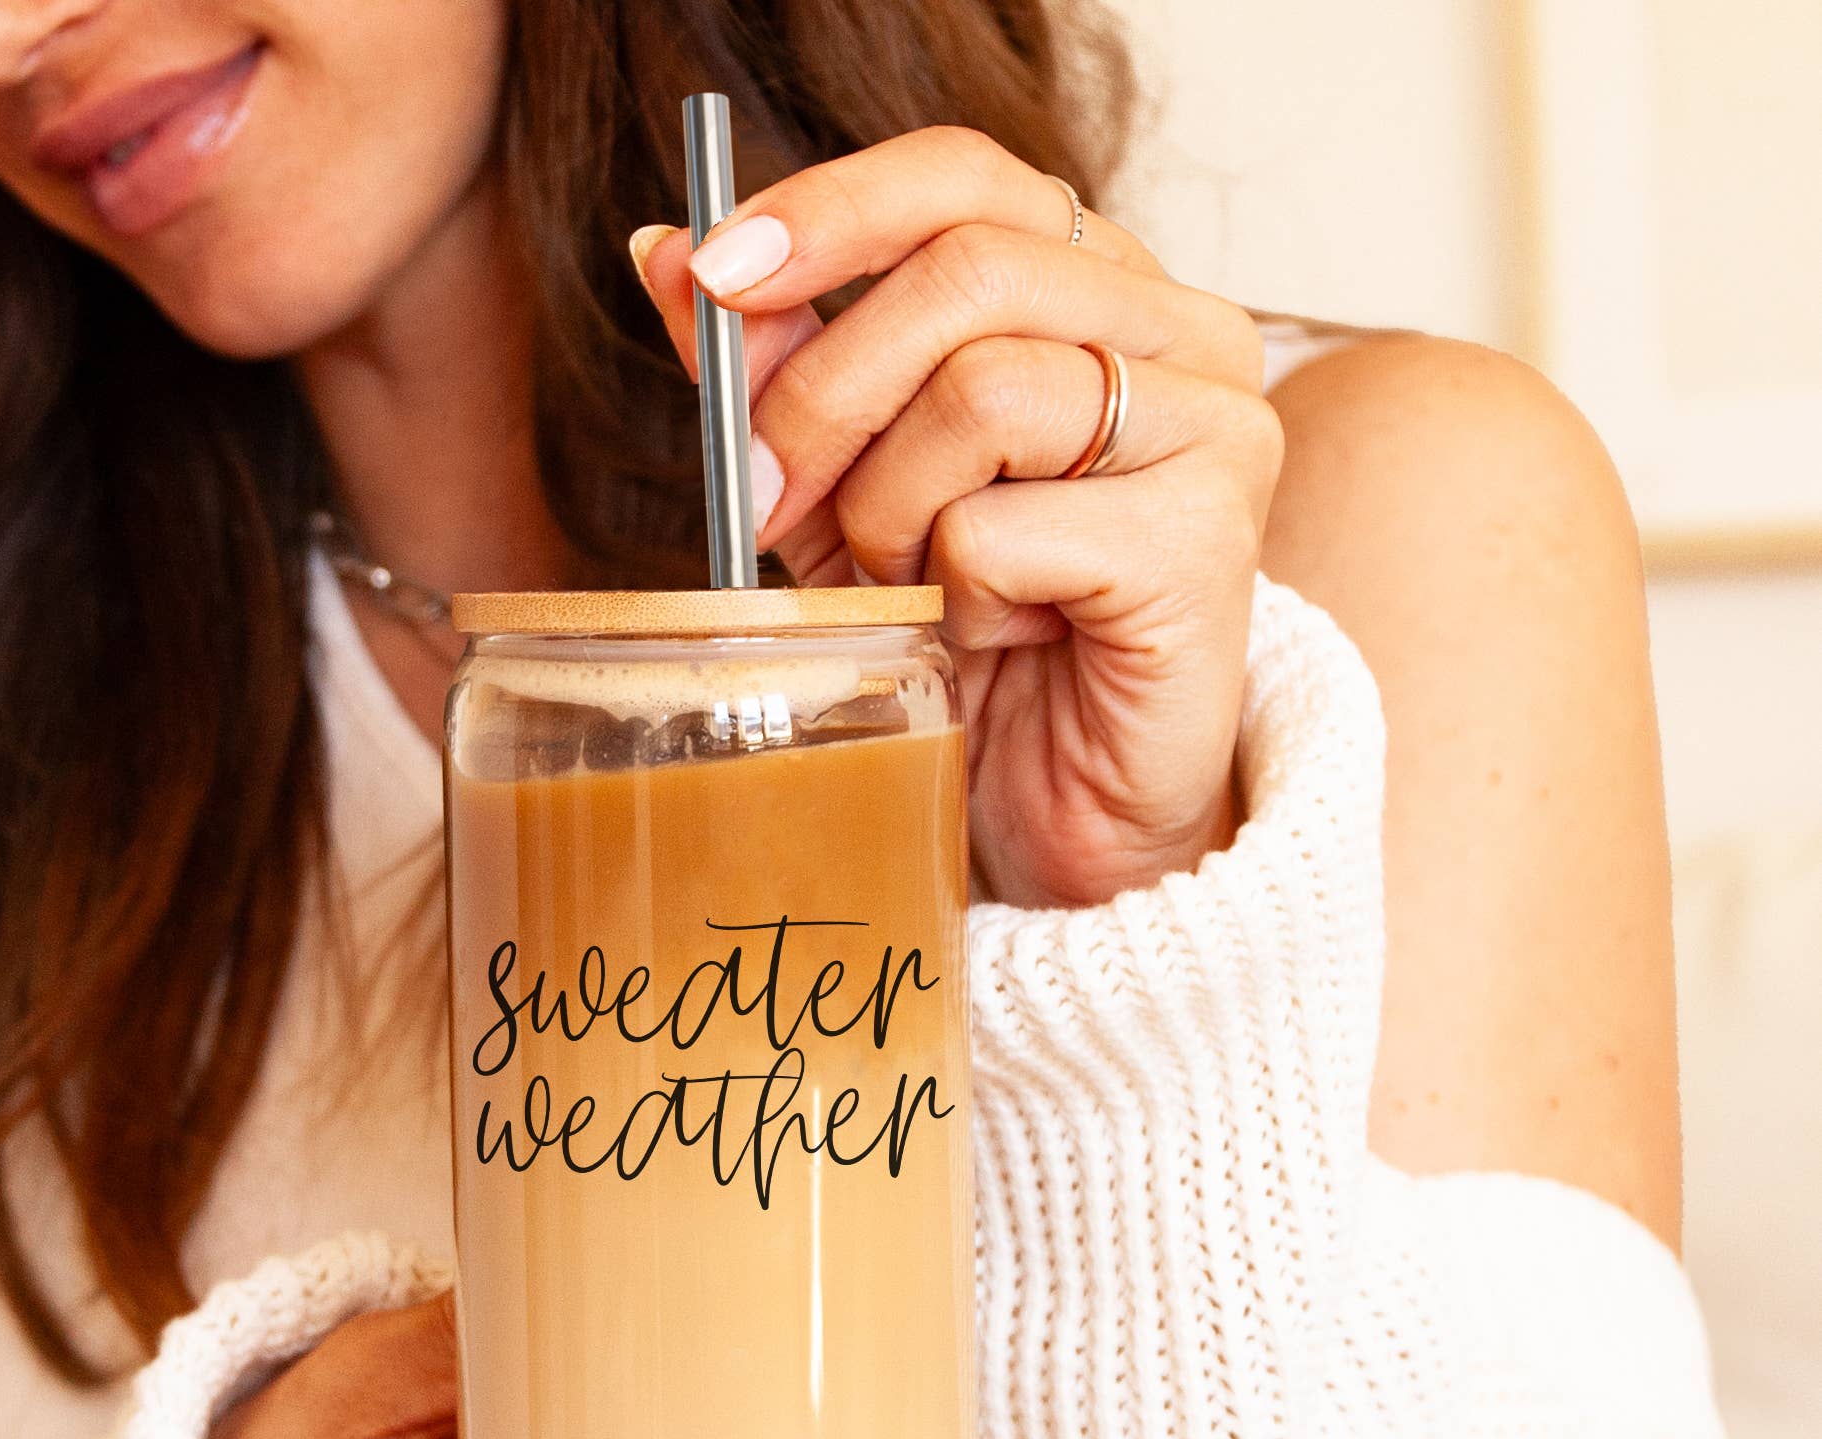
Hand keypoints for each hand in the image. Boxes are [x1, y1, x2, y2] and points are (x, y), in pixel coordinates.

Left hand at [633, 127, 1282, 910]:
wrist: (1064, 819)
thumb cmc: (975, 651)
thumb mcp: (840, 494)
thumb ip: (775, 372)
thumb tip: (666, 257)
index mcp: (1099, 290)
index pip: (965, 176)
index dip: (831, 211)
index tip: (717, 274)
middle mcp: (1182, 334)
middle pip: (964, 272)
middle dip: (826, 398)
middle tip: (773, 504)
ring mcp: (1215, 429)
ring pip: (983, 393)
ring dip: (892, 517)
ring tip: (915, 595)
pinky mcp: (1205, 542)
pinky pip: (1005, 528)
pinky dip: (956, 599)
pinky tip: (991, 642)